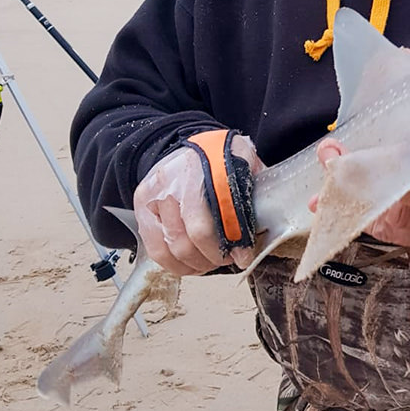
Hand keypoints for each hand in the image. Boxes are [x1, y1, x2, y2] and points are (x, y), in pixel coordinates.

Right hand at [133, 133, 263, 275]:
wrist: (189, 146)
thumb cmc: (222, 159)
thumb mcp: (246, 162)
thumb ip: (255, 189)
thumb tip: (268, 226)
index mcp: (213, 162)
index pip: (225, 208)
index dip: (236, 238)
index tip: (244, 256)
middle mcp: (181, 175)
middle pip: (196, 233)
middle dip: (215, 255)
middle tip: (228, 260)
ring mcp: (158, 190)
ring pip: (174, 245)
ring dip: (196, 264)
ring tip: (210, 263)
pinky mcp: (142, 203)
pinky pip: (155, 248)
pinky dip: (174, 264)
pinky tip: (190, 264)